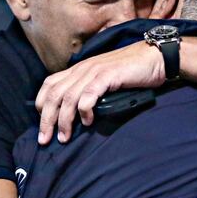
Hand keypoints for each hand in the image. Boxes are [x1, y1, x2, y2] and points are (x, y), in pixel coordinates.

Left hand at [35, 41, 163, 144]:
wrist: (154, 58)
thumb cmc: (131, 73)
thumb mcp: (103, 80)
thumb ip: (89, 90)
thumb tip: (76, 113)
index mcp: (78, 69)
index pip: (49, 85)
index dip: (41, 105)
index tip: (44, 124)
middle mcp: (82, 69)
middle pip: (53, 94)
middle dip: (46, 119)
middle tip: (44, 139)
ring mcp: (94, 71)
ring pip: (68, 98)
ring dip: (63, 120)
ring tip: (64, 137)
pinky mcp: (107, 76)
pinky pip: (88, 95)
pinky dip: (84, 110)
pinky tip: (88, 122)